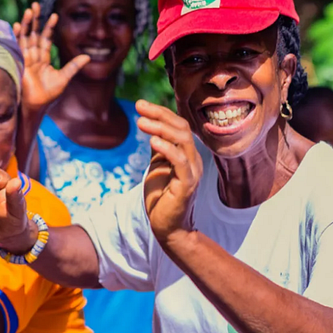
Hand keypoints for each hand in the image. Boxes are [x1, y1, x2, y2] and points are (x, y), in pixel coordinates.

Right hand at [14, 2, 89, 110]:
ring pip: (26, 37)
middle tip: (36, 5)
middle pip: (34, 34)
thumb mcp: (64, 77)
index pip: (46, 39)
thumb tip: (88, 56)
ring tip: (30, 10)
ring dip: (28, 24)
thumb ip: (74, 66)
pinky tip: (18, 25)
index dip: (50, 27)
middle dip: (35, 20)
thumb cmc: (49, 94)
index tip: (54, 15)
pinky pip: (18, 46)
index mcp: (43, 58)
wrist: (37, 105)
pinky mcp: (20, 62)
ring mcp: (25, 58)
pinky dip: (18, 36)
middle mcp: (33, 56)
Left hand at [136, 100, 202, 243]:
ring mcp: (192, 171)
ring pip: (182, 140)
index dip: (160, 112)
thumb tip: (153, 128)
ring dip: (160, 128)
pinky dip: (167, 148)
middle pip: (181, 128)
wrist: (168, 228)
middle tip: (139, 107)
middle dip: (160, 114)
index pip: (178, 125)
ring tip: (140, 121)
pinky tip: (152, 141)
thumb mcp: (157, 167)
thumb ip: (159, 149)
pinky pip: (180, 161)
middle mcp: (193, 159)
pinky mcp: (187, 185)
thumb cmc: (162, 199)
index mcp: (186, 154)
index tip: (140, 104)